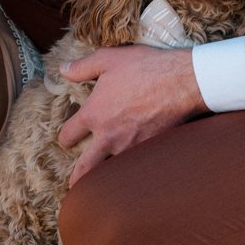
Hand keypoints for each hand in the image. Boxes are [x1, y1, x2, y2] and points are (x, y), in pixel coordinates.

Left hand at [57, 45, 207, 184]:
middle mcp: (108, 136)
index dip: (65, 138)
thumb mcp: (108, 59)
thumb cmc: (145, 68)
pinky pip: (134, 166)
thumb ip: (82, 67)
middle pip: (84, 168)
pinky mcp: (150, 151)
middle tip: (74, 185)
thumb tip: (63, 70)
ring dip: (104, 176)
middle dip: (77, 178)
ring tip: (102, 181)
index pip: (68, 134)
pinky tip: (130, 170)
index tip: (66, 140)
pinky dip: (130, 171)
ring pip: (110, 171)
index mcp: (94, 114)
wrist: (182, 82)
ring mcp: (130, 147)